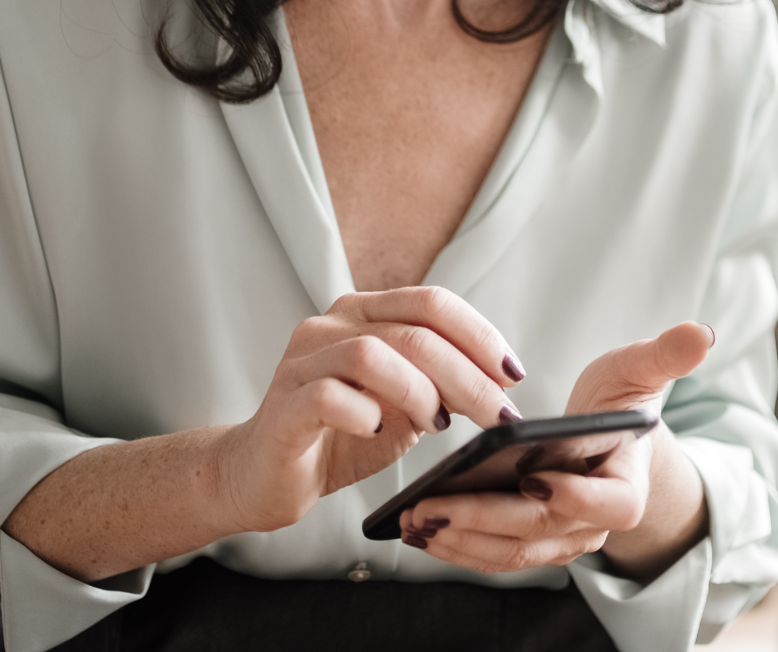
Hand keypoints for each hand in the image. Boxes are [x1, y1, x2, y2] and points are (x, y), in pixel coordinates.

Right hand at [216, 287, 526, 532]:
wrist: (264, 475)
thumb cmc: (341, 435)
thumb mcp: (404, 406)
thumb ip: (442, 385)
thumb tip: (500, 384)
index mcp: (363, 313)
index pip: (431, 303)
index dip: (479, 335)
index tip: (513, 375)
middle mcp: (330, 326)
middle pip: (414, 332)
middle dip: (468, 376)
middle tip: (499, 416)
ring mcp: (302, 363)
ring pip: (373, 355)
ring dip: (421, 392)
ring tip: (438, 425)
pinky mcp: (283, 408)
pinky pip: (329, 397)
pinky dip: (366, 413)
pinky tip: (379, 432)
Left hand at [399, 321, 713, 578]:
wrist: (608, 441)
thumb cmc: (621, 402)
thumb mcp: (639, 372)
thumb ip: (666, 356)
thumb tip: (700, 332)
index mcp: (627, 485)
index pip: (607, 504)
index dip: (574, 495)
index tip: (531, 476)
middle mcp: (595, 526)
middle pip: (541, 533)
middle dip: (484, 521)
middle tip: (431, 505)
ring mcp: (563, 541)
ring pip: (512, 554)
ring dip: (462, 542)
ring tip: (415, 519)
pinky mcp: (532, 545)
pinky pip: (495, 558)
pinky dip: (459, 548)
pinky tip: (419, 529)